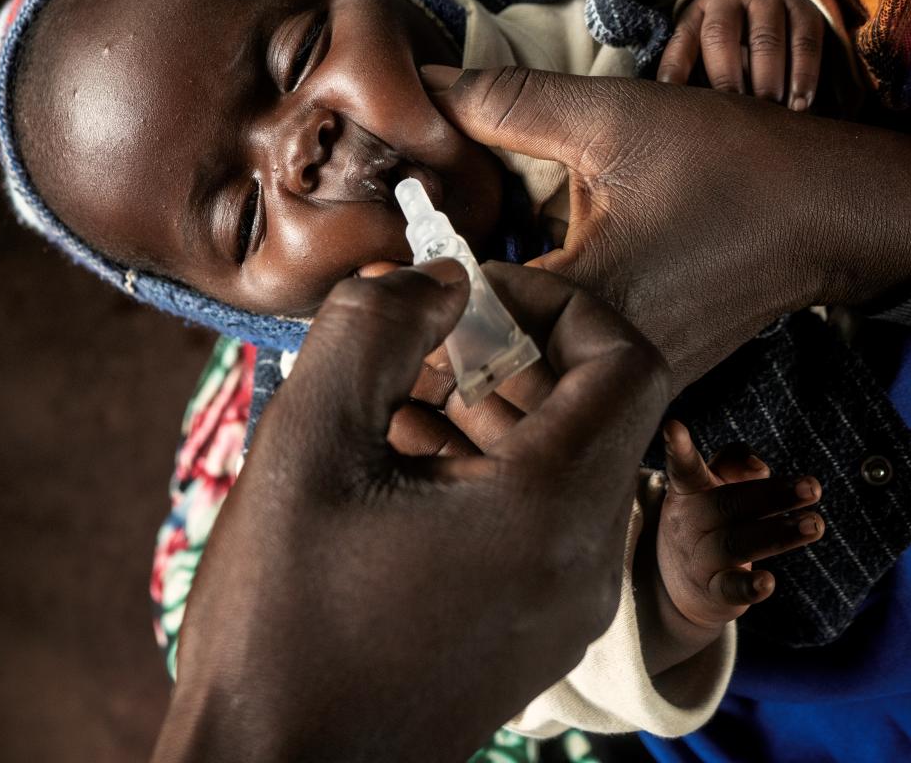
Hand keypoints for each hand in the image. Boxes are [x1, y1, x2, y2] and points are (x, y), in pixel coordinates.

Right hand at [153, 261, 670, 762]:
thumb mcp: (307, 445)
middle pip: (592, 407)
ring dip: (488, 411)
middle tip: (414, 349)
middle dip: (506, 354)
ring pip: (562, 460)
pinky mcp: (534, 629)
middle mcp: (585, 563)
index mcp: (550, 511)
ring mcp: (566, 606)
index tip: (470, 295)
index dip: (557, 301)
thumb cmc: (282, 623)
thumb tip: (438, 280)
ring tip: (391, 410)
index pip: (627, 359)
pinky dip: (485, 468)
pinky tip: (396, 473)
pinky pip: (540, 515)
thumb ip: (375, 327)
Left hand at [420, 65, 910, 390]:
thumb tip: (424, 83)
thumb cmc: (735, 162)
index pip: (461, 331)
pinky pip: (564, 388)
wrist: (836, 211)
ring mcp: (634, 388)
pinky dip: (523, 356)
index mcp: (591, 309)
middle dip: (430, 340)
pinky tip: (502, 312)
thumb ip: (506, 103)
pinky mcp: (648, 383)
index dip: (411, 295)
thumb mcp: (612, 117)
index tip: (378, 261)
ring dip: (474, 354)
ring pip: (522, 395)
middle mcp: (610, 369)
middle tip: (384, 296)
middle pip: (484, 381)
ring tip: (433, 306)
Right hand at [653, 421, 822, 630]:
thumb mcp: (711, 483)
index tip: (673, 426)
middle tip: (813, 487)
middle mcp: (691, 521)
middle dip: (772, 495)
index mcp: (689, 490)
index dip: (678, 447)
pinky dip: (748, 587)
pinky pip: (730, 589)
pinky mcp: (713, 592)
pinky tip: (768, 583)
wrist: (676, 581)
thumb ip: (734, 463)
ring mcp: (700, 558)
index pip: (685, 466)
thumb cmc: (707, 517)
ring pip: (739, 543)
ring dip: (779, 534)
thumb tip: (760, 467)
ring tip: (816, 524)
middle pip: (731, 504)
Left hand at [658, 0, 824, 110]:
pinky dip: (803, 77)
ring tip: (768, 114)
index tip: (680, 105)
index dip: (677, 71)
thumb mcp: (703, 40)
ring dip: (767, 81)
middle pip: (722, 36)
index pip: (682, 41)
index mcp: (699, 10)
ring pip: (766, 40)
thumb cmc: (731, 33)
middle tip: (731, 116)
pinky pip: (805, 43)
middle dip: (725, 78)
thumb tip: (672, 103)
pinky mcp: (805, 9)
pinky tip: (799, 105)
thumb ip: (687, 67)